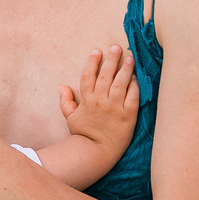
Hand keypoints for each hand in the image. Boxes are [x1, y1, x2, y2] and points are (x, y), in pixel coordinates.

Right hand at [58, 44, 139, 158]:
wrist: (96, 151)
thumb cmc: (83, 135)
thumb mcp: (70, 118)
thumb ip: (65, 102)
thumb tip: (61, 87)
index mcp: (87, 100)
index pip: (88, 75)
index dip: (92, 62)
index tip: (97, 51)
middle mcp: (100, 100)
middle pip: (106, 75)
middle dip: (111, 59)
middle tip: (116, 48)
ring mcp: (114, 107)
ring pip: (120, 82)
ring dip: (125, 68)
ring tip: (130, 57)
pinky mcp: (128, 115)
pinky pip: (133, 96)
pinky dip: (135, 85)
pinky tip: (137, 77)